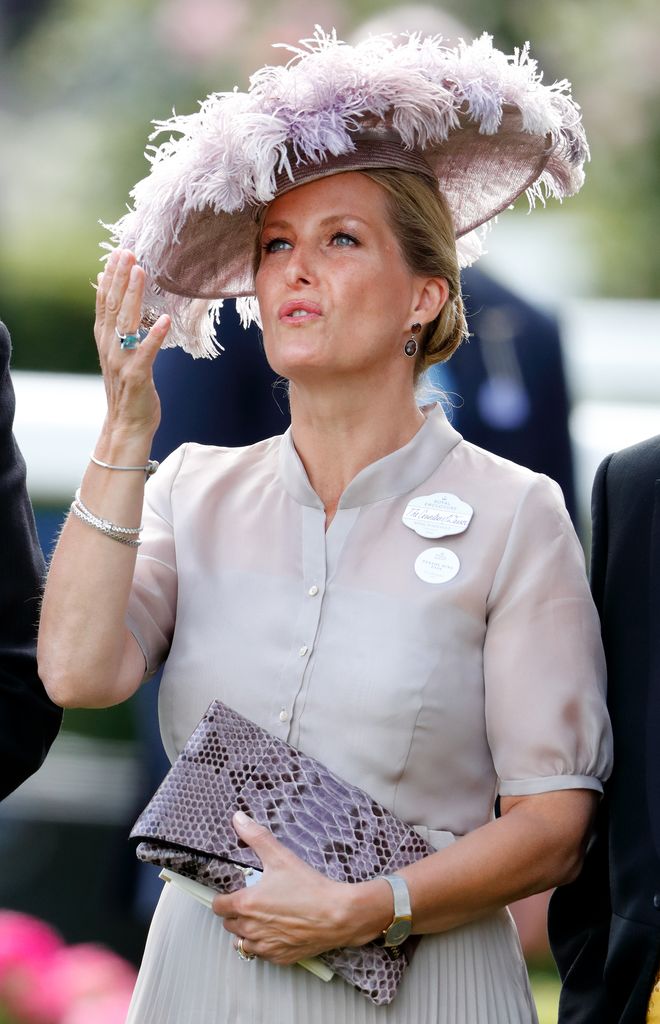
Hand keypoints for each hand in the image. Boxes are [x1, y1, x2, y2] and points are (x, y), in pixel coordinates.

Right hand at [94, 248, 170, 446]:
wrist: (127, 425)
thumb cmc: (129, 389)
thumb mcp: (120, 354)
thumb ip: (117, 328)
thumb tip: (114, 298)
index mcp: (105, 340)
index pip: (104, 302)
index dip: (110, 278)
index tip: (118, 254)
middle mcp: (110, 347)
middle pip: (113, 306)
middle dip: (120, 278)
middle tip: (128, 253)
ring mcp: (122, 361)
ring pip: (126, 323)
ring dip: (133, 297)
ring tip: (141, 273)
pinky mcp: (137, 376)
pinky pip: (146, 352)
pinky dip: (154, 336)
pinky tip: (163, 320)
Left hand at [212, 811, 371, 964]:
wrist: (337, 914)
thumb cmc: (310, 888)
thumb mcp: (281, 857)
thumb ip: (256, 837)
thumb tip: (238, 819)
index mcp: (245, 905)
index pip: (218, 906)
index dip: (223, 898)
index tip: (233, 893)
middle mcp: (250, 929)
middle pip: (228, 924)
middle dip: (236, 913)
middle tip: (252, 901)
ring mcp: (265, 946)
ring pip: (242, 942)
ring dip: (247, 931)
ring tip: (262, 917)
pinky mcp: (280, 957)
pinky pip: (262, 954)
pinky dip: (265, 945)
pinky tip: (276, 931)